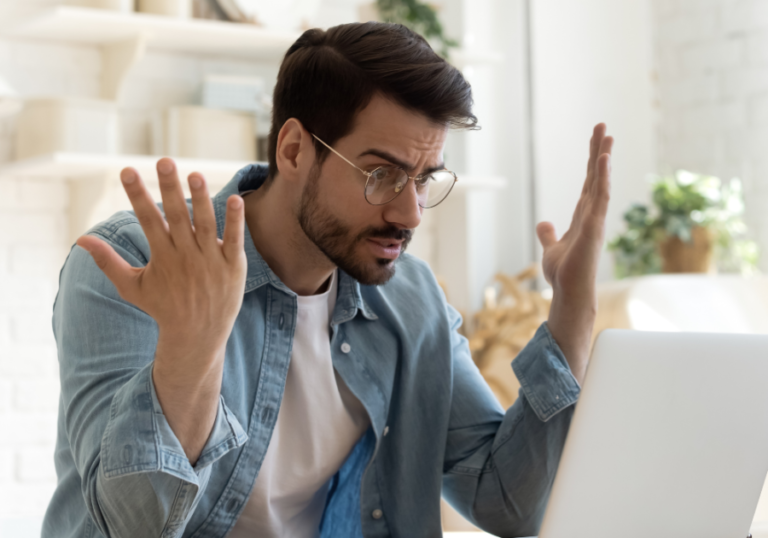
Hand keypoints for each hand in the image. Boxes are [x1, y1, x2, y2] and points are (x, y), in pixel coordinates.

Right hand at [77, 158, 246, 362]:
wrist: (197, 337)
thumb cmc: (162, 308)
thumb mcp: (131, 287)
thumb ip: (108, 262)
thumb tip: (81, 240)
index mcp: (162, 257)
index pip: (147, 219)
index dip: (137, 195)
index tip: (127, 170)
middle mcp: (186, 256)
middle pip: (176, 217)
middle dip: (169, 189)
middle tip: (163, 161)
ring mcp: (210, 261)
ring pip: (205, 225)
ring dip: (201, 200)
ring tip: (195, 174)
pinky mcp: (232, 266)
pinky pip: (234, 240)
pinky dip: (235, 221)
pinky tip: (236, 199)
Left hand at [536, 124, 612, 382]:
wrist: (569, 292)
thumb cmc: (563, 274)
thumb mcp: (551, 249)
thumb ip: (549, 234)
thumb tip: (543, 222)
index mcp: (582, 216)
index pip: (588, 183)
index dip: (591, 162)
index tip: (596, 141)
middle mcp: (591, 214)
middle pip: (596, 176)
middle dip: (599, 152)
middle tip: (603, 127)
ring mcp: (595, 220)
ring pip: (600, 182)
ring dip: (603, 159)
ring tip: (607, 135)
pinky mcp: (594, 227)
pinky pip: (599, 197)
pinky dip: (602, 178)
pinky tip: (603, 160)